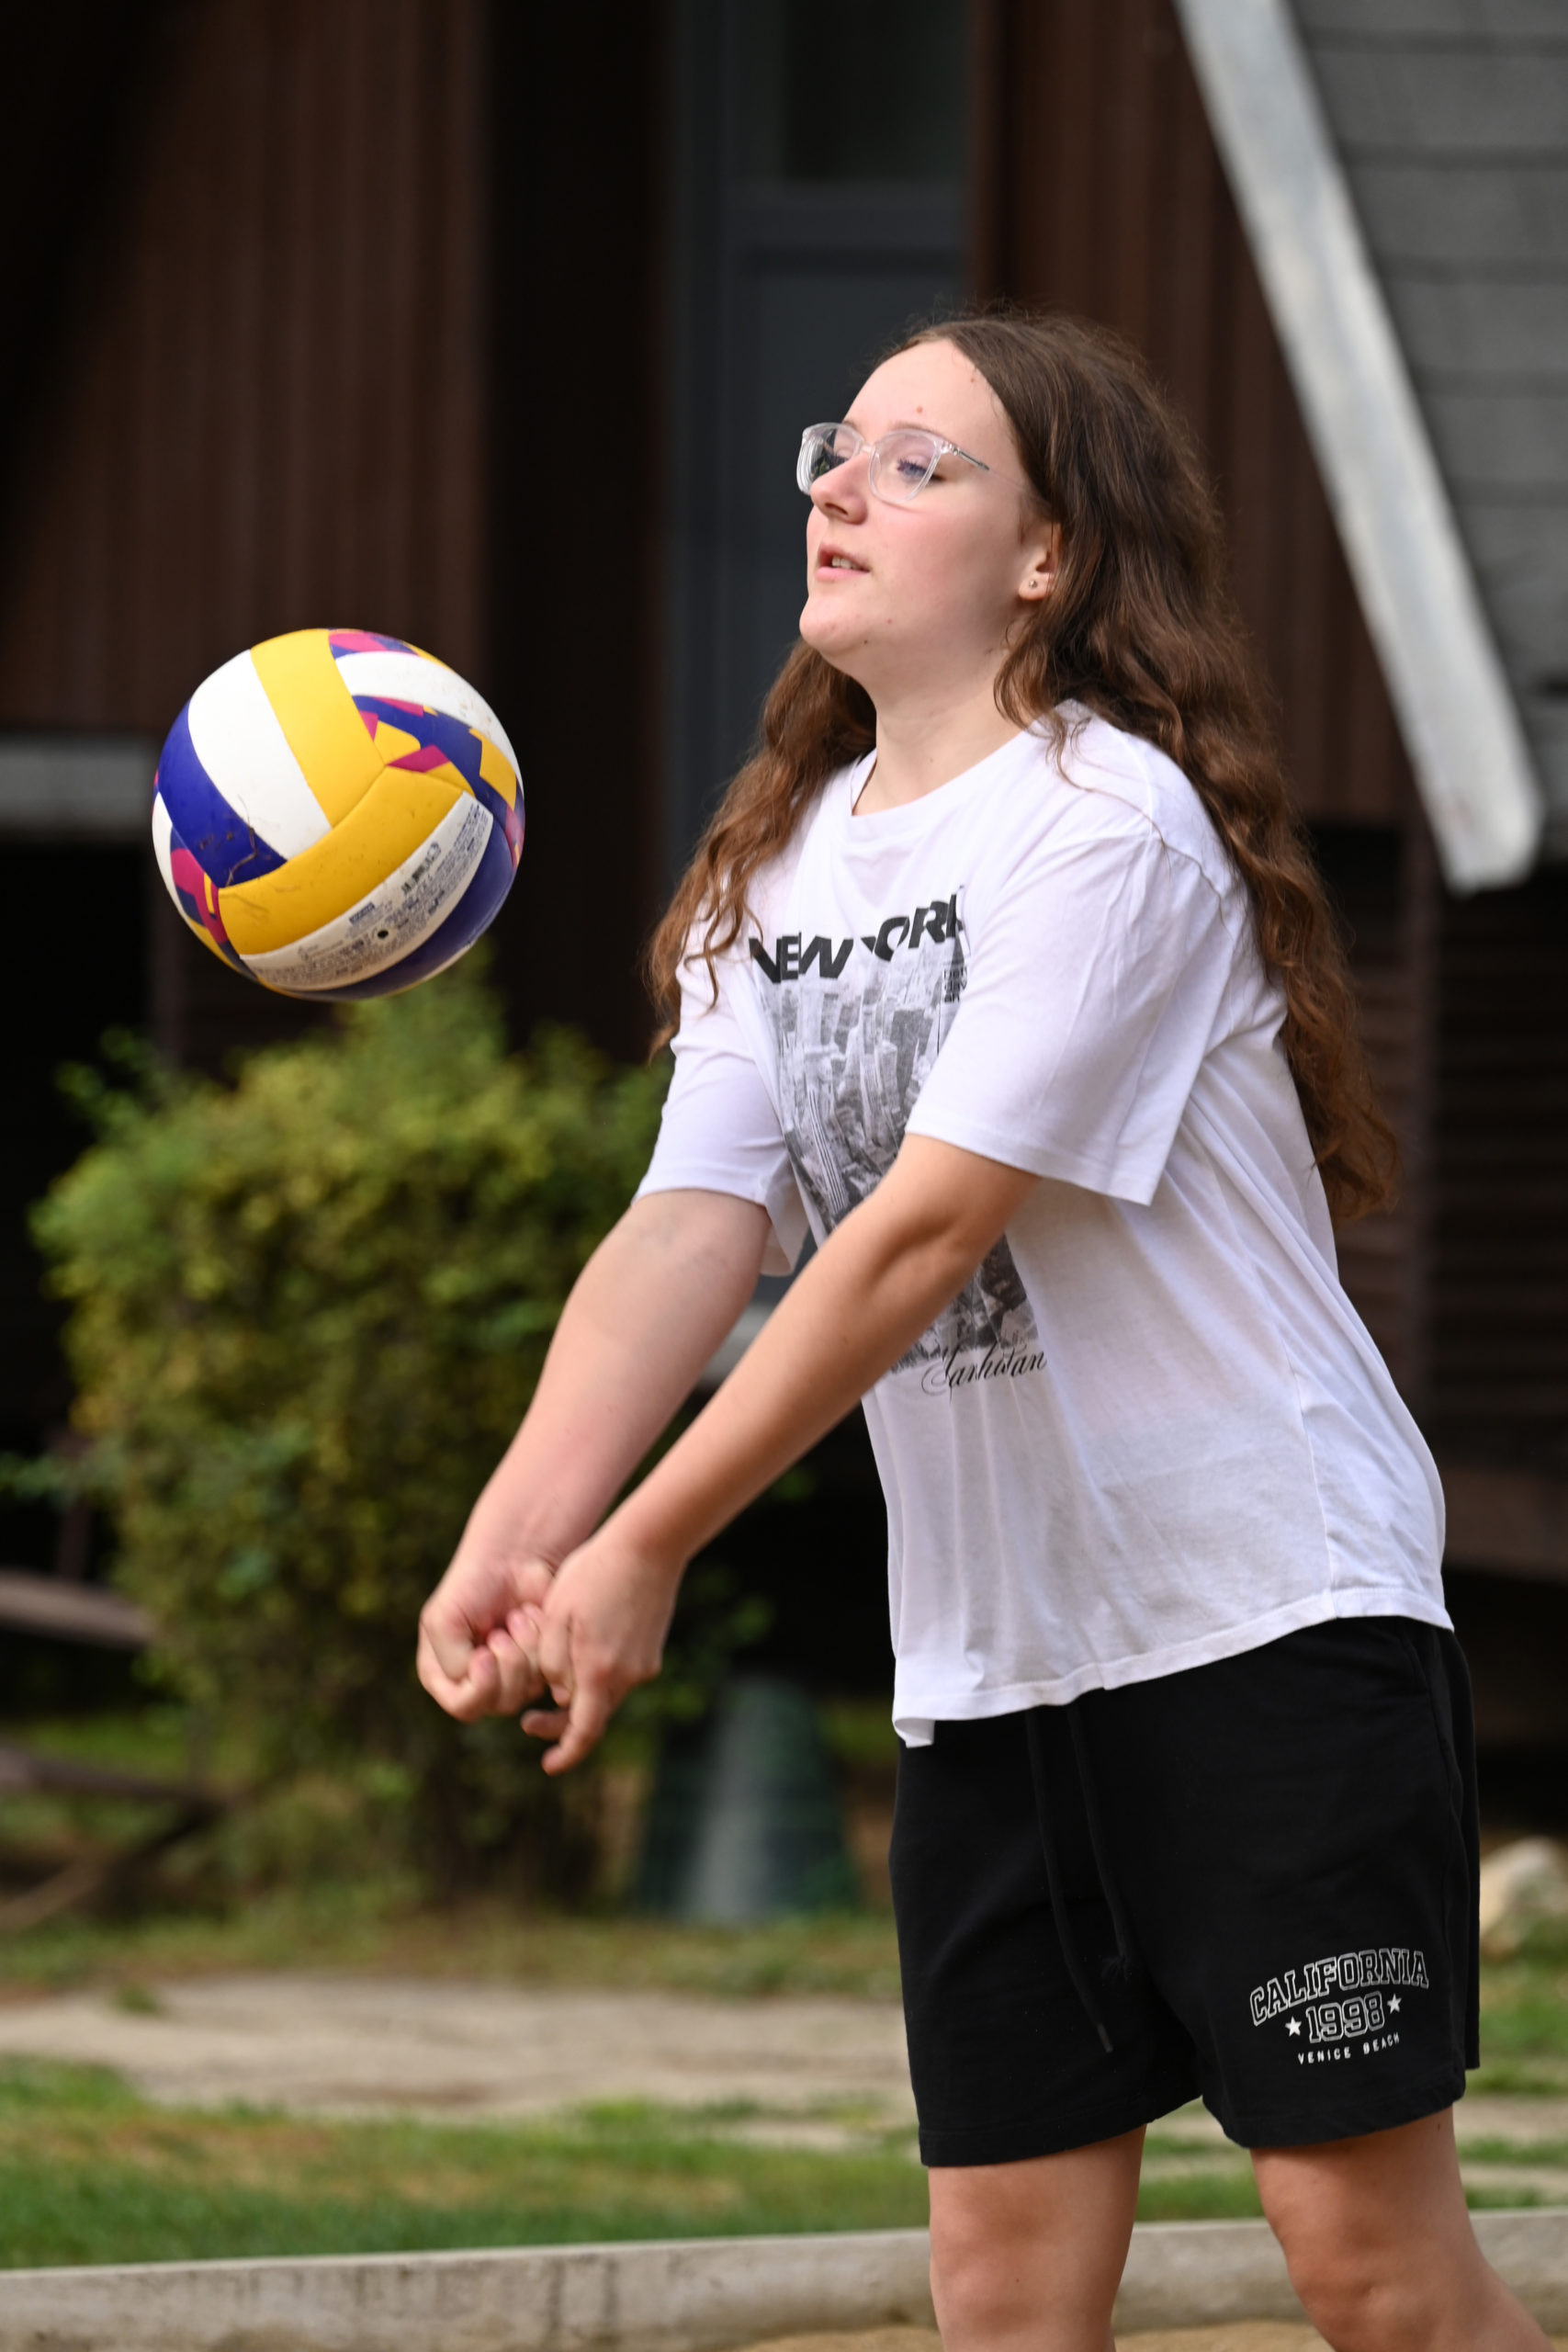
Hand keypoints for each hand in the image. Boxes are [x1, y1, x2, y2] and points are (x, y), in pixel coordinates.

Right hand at [417, 1528, 558, 1722]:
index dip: (480, 1686)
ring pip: (527, 1692)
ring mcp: (510, 1678)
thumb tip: (481, 1683)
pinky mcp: (539, 1667)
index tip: (485, 1653)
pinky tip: (532, 1618)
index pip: (464, 1707)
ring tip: (517, 1617)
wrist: (512, 1559)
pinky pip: (549, 1673)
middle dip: (508, 1663)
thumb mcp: (444, 1620)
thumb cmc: (471, 1586)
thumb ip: (452, 1661)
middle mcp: (476, 1684)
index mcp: (444, 1677)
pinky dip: (542, 1642)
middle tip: (502, 1630)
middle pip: (499, 1704)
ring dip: (526, 1649)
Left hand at [512, 1517, 682, 1774]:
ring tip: (550, 1663)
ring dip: (577, 1690)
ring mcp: (644, 1663)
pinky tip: (582, 1641)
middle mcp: (627, 1676)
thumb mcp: (555, 1617)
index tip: (548, 1766)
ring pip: (604, 1692)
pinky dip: (596, 1671)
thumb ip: (552, 1664)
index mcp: (599, 1672)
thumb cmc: (594, 1574)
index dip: (565, 1754)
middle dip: (560, 1722)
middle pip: (592, 1714)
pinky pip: (618, 1672)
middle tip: (527, 1719)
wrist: (648, 1544)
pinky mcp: (651, 1649)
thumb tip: (561, 1696)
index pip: (583, 1732)